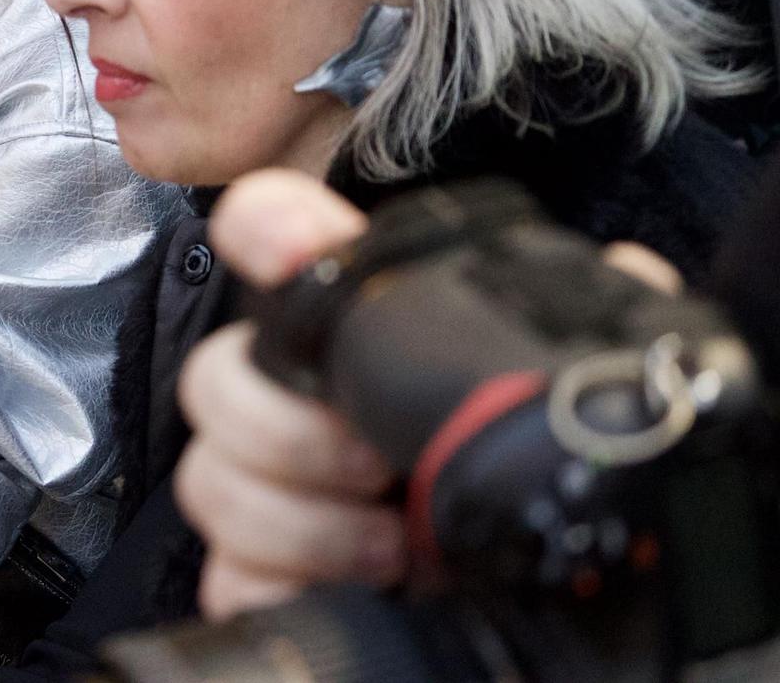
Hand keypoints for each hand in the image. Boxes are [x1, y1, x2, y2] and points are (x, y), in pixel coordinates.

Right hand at [175, 170, 685, 620]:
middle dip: (284, 427)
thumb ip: (571, 327)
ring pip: (209, 478)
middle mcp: (293, 401)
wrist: (513, 604)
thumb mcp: (543, 396)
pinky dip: (286, 581)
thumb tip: (624, 269)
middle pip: (213, 376)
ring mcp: (267, 490)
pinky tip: (358, 587)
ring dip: (299, 518)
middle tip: (374, 463)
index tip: (286, 250)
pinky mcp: (259, 573)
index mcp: (350, 336)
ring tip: (392, 544)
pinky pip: (226, 572)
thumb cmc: (509, 485)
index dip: (263, 230)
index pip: (270, 240)